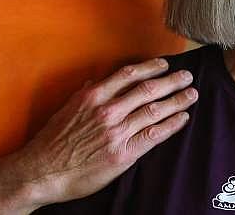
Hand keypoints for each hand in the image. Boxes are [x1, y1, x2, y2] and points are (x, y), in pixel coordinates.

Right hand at [15, 58, 197, 206]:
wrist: (43, 171)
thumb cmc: (52, 141)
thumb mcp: (66, 109)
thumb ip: (84, 95)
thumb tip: (95, 82)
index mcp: (93, 96)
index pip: (129, 75)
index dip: (150, 67)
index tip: (164, 64)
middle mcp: (107, 110)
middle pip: (147, 90)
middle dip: (171, 81)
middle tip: (187, 76)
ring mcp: (116, 132)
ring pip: (154, 110)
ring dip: (176, 100)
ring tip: (191, 94)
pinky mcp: (123, 153)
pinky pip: (153, 135)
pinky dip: (171, 125)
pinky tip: (182, 118)